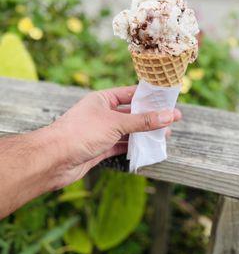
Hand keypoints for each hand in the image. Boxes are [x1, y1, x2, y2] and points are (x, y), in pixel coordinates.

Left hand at [50, 85, 180, 188]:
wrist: (53, 159)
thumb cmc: (81, 132)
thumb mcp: (116, 123)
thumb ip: (143, 121)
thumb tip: (170, 115)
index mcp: (103, 99)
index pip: (130, 94)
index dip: (148, 96)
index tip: (167, 99)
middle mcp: (102, 114)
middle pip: (131, 114)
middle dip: (150, 117)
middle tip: (171, 120)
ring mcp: (101, 132)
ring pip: (128, 131)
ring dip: (144, 134)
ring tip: (165, 136)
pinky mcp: (100, 149)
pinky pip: (121, 146)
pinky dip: (134, 148)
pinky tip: (148, 149)